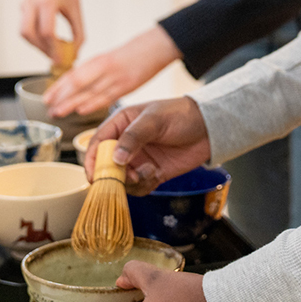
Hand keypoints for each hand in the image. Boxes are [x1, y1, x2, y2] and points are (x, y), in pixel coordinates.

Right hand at [19, 0, 83, 64]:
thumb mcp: (76, 10)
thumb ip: (78, 33)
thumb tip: (75, 55)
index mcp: (47, 1)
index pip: (47, 31)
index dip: (54, 49)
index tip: (62, 61)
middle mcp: (32, 2)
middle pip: (28, 33)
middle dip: (41, 49)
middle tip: (55, 59)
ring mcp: (24, 4)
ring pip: (24, 32)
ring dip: (37, 45)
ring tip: (53, 51)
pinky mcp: (22, 8)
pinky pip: (25, 27)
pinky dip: (35, 38)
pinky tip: (48, 42)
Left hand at [43, 26, 181, 116]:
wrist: (156, 46)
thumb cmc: (132, 54)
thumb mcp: (110, 59)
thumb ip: (95, 72)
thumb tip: (76, 86)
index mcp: (99, 60)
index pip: (73, 75)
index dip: (58, 87)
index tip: (46, 97)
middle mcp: (105, 68)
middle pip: (78, 84)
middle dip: (61, 97)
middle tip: (49, 108)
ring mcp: (117, 77)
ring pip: (90, 92)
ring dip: (72, 104)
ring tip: (58, 112)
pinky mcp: (129, 85)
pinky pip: (108, 97)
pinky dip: (93, 104)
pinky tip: (82, 110)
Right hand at [85, 97, 210, 194]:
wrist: (208, 128)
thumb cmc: (181, 114)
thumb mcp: (155, 120)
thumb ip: (133, 137)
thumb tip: (115, 158)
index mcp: (121, 124)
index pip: (97, 143)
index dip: (92, 160)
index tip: (94, 175)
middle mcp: (126, 143)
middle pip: (107, 166)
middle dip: (115, 176)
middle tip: (129, 176)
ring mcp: (138, 159)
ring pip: (122, 180)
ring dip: (133, 182)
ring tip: (149, 171)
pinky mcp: (151, 172)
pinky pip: (139, 187)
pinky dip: (145, 185)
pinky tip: (157, 174)